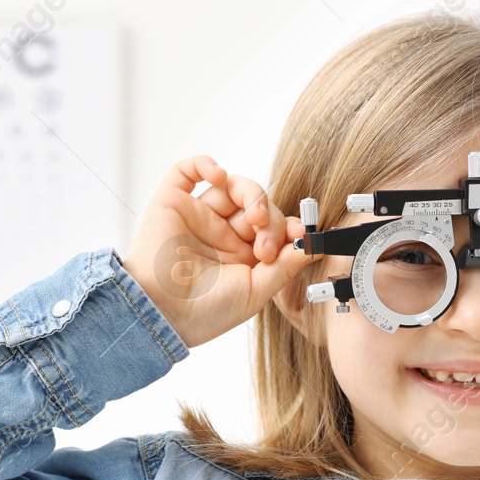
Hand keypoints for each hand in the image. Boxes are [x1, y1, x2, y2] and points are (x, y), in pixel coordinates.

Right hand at [121, 155, 313, 349]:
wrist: (163, 315)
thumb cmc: (205, 312)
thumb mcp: (256, 292)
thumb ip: (286, 266)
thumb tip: (316, 246)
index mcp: (243, 255)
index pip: (274, 227)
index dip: (290, 227)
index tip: (301, 237)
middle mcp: (222, 233)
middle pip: (259, 206)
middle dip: (272, 222)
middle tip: (266, 247)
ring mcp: (198, 216)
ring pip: (233, 186)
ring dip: (253, 195)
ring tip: (256, 219)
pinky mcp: (172, 203)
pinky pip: (187, 171)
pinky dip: (205, 163)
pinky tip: (220, 174)